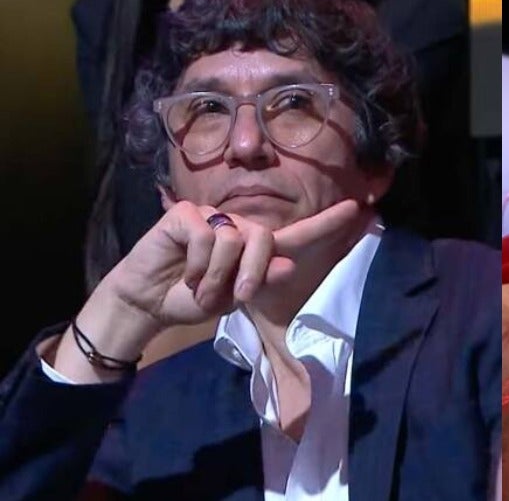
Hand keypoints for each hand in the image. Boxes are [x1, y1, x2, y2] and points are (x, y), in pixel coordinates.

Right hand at [53, 198, 369, 382]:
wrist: (148, 304)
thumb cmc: (190, 299)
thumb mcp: (230, 298)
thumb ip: (259, 282)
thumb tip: (286, 264)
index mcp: (254, 249)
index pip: (296, 233)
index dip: (326, 222)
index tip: (357, 208)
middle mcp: (237, 227)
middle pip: (265, 238)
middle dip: (251, 274)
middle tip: (232, 296)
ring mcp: (212, 217)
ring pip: (235, 239)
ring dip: (218, 274)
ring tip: (199, 285)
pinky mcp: (185, 214)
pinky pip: (206, 235)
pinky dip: (199, 263)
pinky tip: (186, 272)